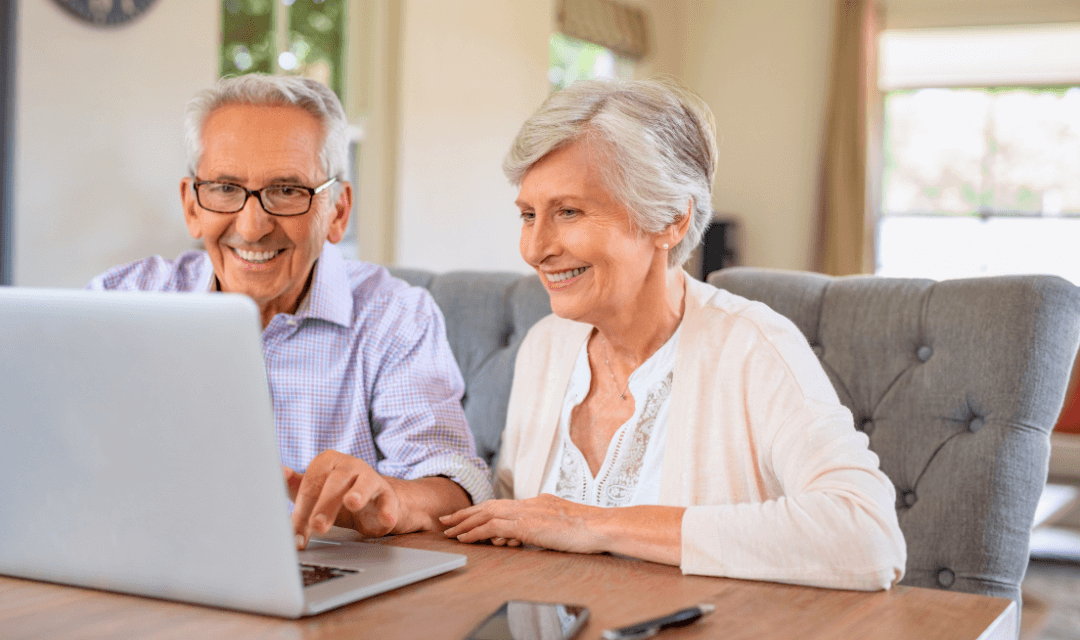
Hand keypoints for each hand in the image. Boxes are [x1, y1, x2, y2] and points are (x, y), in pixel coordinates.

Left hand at [284, 450, 402, 548]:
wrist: (371, 502)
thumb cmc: (336, 494)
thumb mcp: (313, 490)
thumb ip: (294, 485)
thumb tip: (278, 472)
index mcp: (326, 461)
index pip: (310, 484)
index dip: (302, 510)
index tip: (296, 535)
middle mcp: (348, 464)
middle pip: (335, 482)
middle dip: (325, 505)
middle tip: (317, 526)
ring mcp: (369, 476)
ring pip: (363, 483)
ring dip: (358, 493)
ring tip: (352, 503)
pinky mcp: (387, 493)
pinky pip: (388, 500)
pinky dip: (388, 510)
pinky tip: (386, 519)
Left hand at [439, 494, 607, 553]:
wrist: (600, 526)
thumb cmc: (588, 530)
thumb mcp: (561, 526)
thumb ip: (542, 527)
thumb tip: (525, 534)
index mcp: (536, 503)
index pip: (502, 504)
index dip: (481, 510)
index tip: (466, 516)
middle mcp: (528, 503)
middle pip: (489, 505)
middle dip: (465, 513)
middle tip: (446, 519)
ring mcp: (527, 512)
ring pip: (487, 514)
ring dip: (465, 522)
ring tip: (448, 530)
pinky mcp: (526, 525)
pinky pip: (493, 527)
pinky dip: (476, 531)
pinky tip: (464, 538)